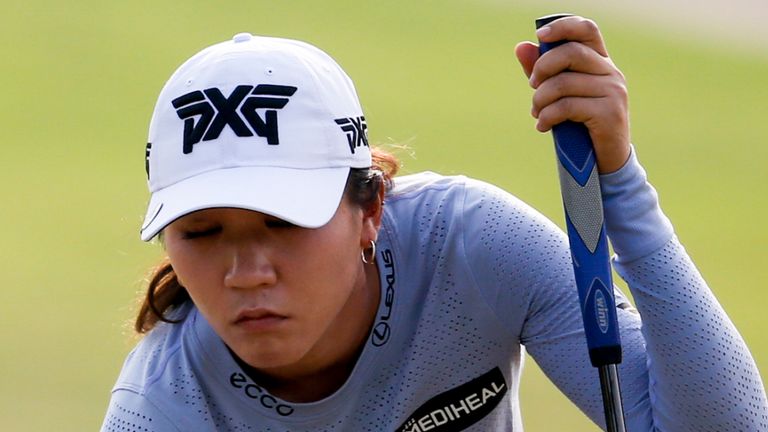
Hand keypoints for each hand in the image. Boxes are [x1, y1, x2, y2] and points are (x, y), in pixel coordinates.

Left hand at [515, 16, 630, 173]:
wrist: (603, 162)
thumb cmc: (579, 125)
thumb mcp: (559, 96)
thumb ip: (541, 71)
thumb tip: (521, 46)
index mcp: (600, 62)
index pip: (587, 29)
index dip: (563, 26)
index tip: (540, 35)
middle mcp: (611, 72)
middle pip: (571, 53)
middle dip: (542, 68)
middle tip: (532, 86)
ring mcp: (613, 92)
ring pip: (564, 83)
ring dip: (540, 99)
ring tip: (537, 113)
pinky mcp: (609, 113)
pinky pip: (567, 106)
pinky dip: (548, 117)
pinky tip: (544, 126)